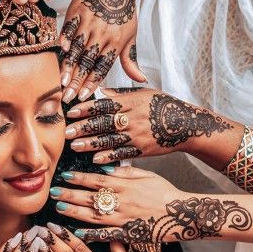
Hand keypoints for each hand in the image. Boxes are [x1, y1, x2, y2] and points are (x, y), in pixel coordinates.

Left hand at [50, 166, 251, 242]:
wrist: (182, 213)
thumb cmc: (164, 192)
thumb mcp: (147, 175)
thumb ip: (126, 172)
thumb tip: (106, 168)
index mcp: (126, 185)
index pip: (97, 180)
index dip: (79, 178)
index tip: (64, 175)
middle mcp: (122, 202)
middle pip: (91, 197)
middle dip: (70, 194)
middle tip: (53, 191)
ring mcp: (124, 219)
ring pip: (94, 215)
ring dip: (75, 212)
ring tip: (59, 207)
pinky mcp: (129, 234)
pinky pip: (107, 235)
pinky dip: (92, 235)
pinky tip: (78, 233)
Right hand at [59, 0, 141, 103]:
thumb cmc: (123, 10)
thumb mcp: (131, 34)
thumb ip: (130, 59)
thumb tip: (141, 79)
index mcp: (116, 42)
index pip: (102, 68)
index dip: (92, 83)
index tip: (83, 96)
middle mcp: (102, 34)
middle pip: (88, 62)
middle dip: (77, 82)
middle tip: (67, 98)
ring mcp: (89, 23)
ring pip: (77, 49)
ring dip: (69, 67)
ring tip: (61, 82)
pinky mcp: (77, 12)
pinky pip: (69, 29)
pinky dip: (65, 40)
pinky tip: (60, 53)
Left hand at [65, 87, 236, 163]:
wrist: (185, 125)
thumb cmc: (162, 106)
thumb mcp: (142, 93)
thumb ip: (120, 94)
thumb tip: (99, 91)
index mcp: (130, 102)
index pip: (104, 104)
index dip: (87, 108)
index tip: (71, 111)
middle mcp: (132, 118)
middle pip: (104, 122)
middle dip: (84, 127)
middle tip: (67, 131)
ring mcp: (137, 135)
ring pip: (110, 139)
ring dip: (91, 143)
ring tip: (75, 146)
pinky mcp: (141, 150)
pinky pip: (122, 154)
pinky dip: (109, 157)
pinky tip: (95, 159)